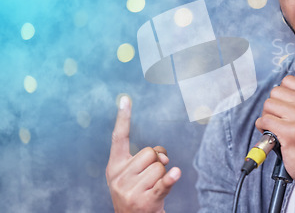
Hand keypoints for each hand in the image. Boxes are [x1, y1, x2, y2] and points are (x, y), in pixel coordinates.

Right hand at [106, 96, 180, 212]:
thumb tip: (162, 156)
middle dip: (157, 161)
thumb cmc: (135, 193)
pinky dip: (170, 179)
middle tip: (152, 176)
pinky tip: (176, 174)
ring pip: (160, 167)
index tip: (125, 99)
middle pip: (149, 152)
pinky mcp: (146, 201)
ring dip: (163, 176)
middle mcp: (119, 177)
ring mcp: (131, 190)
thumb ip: (143, 158)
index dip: (123, 118)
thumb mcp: (131, 175)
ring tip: (153, 188)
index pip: (119, 138)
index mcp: (114, 167)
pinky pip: (163, 183)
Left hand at [255, 74, 294, 188]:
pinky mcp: (290, 132)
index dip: (284, 94)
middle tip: (281, 117)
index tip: (288, 105)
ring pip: (268, 105)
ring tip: (277, 125)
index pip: (288, 81)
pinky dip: (263, 127)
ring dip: (268, 116)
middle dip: (275, 105)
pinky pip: (265, 121)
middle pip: (276, 91)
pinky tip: (272, 133)